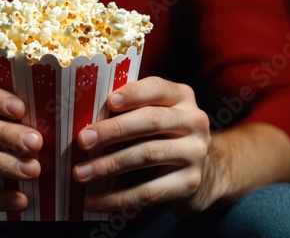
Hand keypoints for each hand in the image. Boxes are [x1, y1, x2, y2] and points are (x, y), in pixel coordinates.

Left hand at [73, 76, 213, 215]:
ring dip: (109, 165)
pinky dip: (117, 197)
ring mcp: (195, 152)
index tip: (108, 101)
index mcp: (181, 98)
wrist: (208, 173)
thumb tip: (83, 122)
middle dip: (113, 130)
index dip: (134, 93)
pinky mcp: (189, 183)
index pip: (158, 88)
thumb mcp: (157, 116)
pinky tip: (94, 201)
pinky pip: (148, 191)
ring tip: (80, 173)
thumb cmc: (165, 137)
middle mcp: (193, 121)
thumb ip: (130, 112)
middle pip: (150, 121)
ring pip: (147, 155)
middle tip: (82, 140)